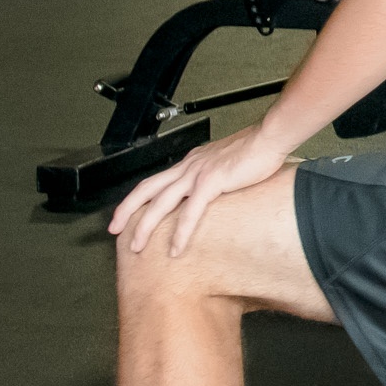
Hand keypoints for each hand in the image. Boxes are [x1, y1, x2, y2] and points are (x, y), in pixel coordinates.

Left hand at [110, 117, 295, 258]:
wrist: (270, 138)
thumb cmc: (256, 150)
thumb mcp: (227, 163)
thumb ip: (217, 177)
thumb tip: (217, 190)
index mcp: (191, 163)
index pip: (156, 181)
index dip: (137, 198)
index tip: (127, 214)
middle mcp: (188, 167)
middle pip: (146, 190)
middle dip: (126, 211)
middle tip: (115, 231)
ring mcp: (197, 174)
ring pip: (160, 202)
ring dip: (145, 226)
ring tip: (137, 246)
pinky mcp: (211, 182)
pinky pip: (190, 212)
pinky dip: (180, 232)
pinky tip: (176, 248)